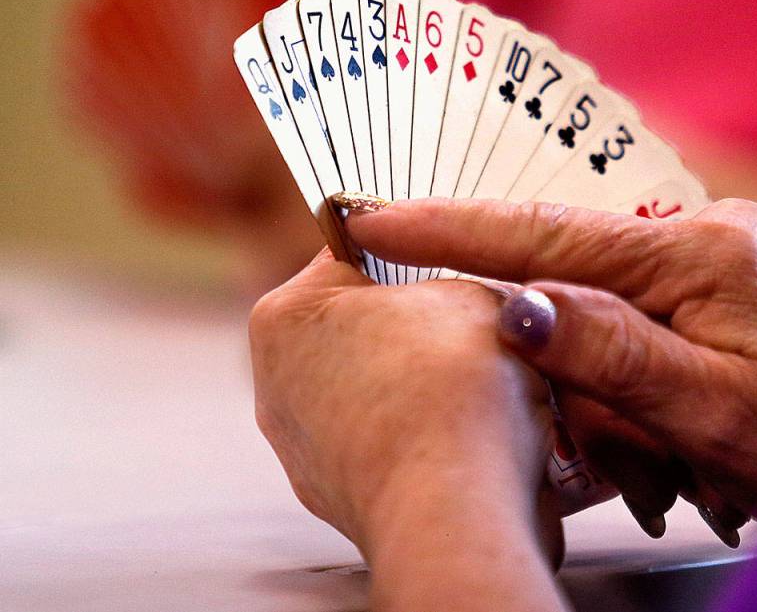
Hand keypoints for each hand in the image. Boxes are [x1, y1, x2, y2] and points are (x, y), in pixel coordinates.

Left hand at [248, 249, 565, 606]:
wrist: (456, 507)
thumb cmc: (451, 388)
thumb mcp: (471, 291)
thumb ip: (454, 276)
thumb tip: (466, 298)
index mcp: (285, 314)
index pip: (350, 255)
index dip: (412, 254)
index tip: (450, 266)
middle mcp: (275, 385)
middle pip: (363, 328)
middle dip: (419, 327)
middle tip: (473, 332)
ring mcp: (304, 451)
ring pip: (379, 389)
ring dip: (423, 385)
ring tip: (477, 392)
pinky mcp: (340, 500)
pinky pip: (391, 444)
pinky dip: (425, 437)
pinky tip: (463, 440)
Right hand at [347, 198, 756, 523]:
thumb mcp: (718, 410)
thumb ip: (615, 352)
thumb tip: (517, 306)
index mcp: (701, 250)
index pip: (546, 233)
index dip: (448, 228)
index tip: (367, 218)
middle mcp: (702, 237)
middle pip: (569, 275)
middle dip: (550, 355)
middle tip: (604, 432)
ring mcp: (708, 260)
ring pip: (597, 313)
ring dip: (604, 395)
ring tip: (668, 464)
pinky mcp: (709, 292)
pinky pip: (630, 329)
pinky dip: (626, 391)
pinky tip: (665, 445)